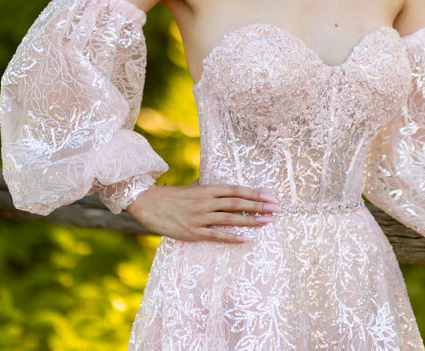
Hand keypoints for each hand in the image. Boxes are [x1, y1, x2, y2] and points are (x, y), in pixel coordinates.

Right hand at [125, 184, 278, 242]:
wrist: (147, 204)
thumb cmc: (171, 196)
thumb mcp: (191, 187)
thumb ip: (207, 186)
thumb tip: (222, 187)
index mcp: (206, 189)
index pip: (235, 190)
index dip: (254, 193)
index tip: (270, 195)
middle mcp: (206, 202)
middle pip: (237, 203)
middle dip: (258, 205)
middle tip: (276, 208)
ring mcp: (200, 218)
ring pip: (230, 219)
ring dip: (251, 220)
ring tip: (267, 221)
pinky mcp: (193, 232)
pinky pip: (217, 236)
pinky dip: (232, 237)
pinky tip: (246, 239)